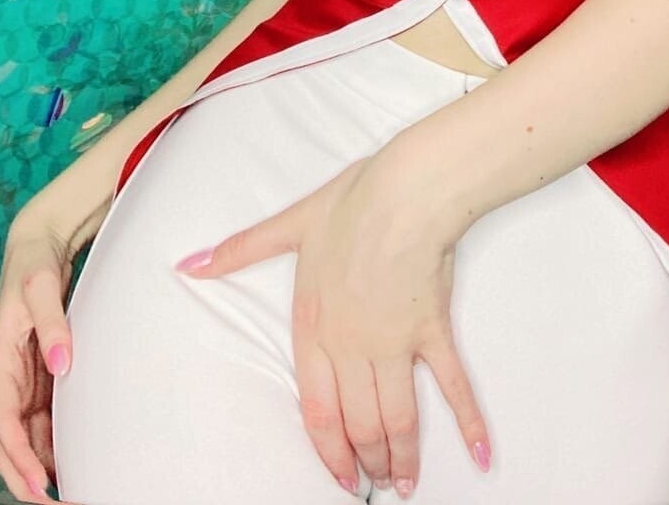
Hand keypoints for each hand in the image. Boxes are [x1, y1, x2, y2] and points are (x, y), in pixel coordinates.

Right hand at [0, 213, 81, 503]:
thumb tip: (62, 364)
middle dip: (25, 477)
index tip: (39, 484)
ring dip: (40, 465)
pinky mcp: (38, 376)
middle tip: (55, 503)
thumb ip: (52, 324)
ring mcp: (23, 380)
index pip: (4, 421)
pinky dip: (51, 443)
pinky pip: (40, 420)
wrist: (37, 245)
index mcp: (0, 360)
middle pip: (9, 441)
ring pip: (24, 436)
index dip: (18, 456)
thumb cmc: (34, 264)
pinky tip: (70, 460)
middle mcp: (7, 377)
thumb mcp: (40, 286)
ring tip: (68, 490)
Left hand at [171, 151, 490, 495]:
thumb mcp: (289, 225)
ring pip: (397, 417)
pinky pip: (451, 386)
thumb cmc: (351, 204)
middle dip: (367, 460)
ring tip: (406, 483)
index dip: (329, 451)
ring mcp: (394, 343)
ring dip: (402, 456)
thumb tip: (189, 264)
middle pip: (359, 422)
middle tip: (376, 482)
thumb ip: (240, 250)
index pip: (318, 409)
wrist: (405, 193)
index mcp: (315, 327)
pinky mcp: (431, 331)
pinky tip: (479, 454)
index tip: (341, 477)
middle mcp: (352, 346)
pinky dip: (467, 421)